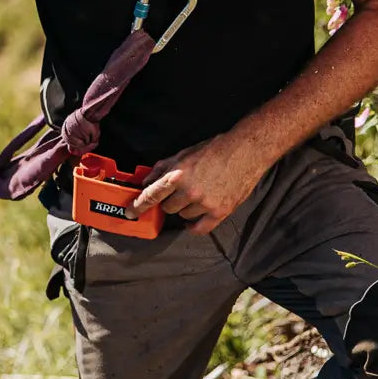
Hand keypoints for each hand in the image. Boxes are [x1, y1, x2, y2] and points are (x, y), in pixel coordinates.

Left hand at [129, 132, 267, 235]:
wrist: (246, 152)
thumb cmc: (215, 150)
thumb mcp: (183, 154)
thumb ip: (162, 169)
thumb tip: (146, 181)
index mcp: (177, 175)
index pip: (151, 195)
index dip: (138, 206)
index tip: (131, 213)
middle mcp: (190, 191)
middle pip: (167, 208)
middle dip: (169, 201)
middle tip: (178, 193)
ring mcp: (205, 203)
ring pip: (183, 216)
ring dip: (185, 209)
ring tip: (195, 196)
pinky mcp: (221, 211)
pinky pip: (200, 228)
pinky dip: (194, 226)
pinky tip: (192, 221)